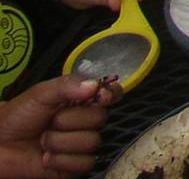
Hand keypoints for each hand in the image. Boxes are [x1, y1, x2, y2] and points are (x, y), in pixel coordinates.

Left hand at [0, 74, 119, 177]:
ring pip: (92, 142)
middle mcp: (83, 121)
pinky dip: (61, 160)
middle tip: (51, 122)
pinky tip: (46, 157)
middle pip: (101, 119)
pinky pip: (84, 163)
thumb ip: (67, 85)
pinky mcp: (74, 166)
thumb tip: (94, 85)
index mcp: (80, 100)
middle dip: (71, 121)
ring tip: (43, 141)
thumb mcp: (40, 94)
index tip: (101, 96)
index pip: (111, 93)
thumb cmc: (16, 118)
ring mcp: (79, 144)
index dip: (110, 95)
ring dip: (61, 142)